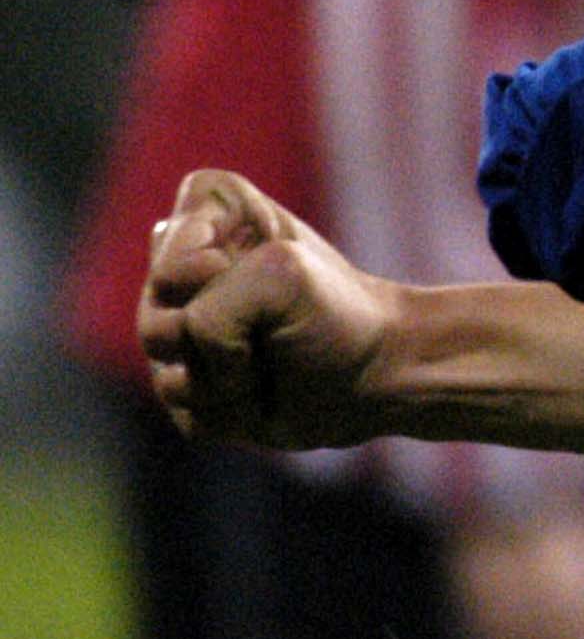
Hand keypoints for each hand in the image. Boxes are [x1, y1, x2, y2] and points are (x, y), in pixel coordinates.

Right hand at [138, 169, 405, 449]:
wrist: (375, 374)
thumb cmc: (336, 311)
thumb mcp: (279, 277)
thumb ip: (208, 307)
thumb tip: (180, 373)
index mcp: (204, 223)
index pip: (167, 248)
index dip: (209, 268)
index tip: (270, 260)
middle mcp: (176, 280)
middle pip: (154, 324)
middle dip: (222, 336)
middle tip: (272, 328)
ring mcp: (176, 339)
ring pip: (166, 379)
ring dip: (230, 383)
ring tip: (269, 368)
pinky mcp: (188, 393)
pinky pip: (186, 415)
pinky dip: (235, 414)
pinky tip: (264, 398)